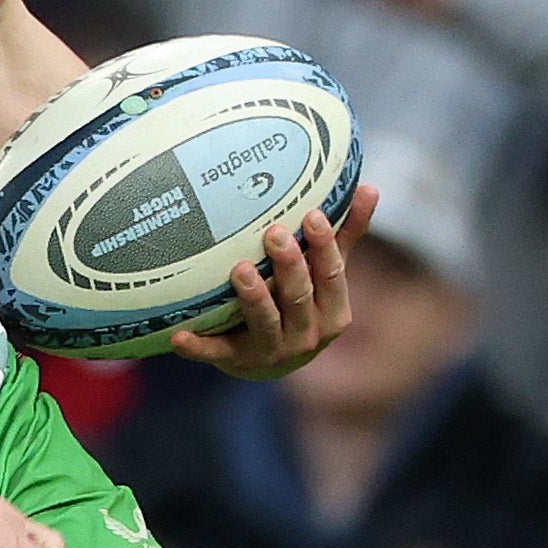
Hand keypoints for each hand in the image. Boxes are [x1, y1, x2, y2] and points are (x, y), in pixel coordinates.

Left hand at [166, 198, 358, 379]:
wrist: (267, 357)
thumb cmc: (300, 302)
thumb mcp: (325, 273)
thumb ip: (345, 235)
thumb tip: (370, 187)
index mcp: (332, 310)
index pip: (332, 275)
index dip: (323, 246)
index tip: (312, 215)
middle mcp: (307, 334)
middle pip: (299, 297)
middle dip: (289, 267)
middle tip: (274, 234)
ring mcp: (272, 350)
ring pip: (264, 323)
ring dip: (253, 298)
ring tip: (239, 270)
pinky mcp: (236, 360)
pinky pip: (215, 353)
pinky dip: (197, 347)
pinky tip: (178, 336)